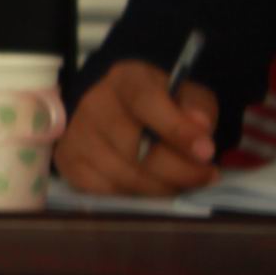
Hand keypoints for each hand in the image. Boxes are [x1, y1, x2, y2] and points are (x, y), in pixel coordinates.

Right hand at [55, 61, 220, 196]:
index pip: (146, 103)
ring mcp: (77, 136)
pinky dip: (136, 194)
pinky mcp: (68, 163)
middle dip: (179, 171)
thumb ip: (197, 105)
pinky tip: (150, 184)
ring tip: (181, 181)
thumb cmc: (157, 101)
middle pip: (137, 151)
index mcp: (126, 80)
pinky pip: (108, 192)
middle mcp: (93, 106)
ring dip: (161, 187)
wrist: (114, 106)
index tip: (206, 153)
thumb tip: (200, 127)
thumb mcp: (185, 92)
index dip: (177, 130)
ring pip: (125, 177)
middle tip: (205, 175)